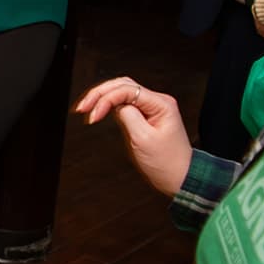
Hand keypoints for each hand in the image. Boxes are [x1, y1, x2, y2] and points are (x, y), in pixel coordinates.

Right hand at [77, 77, 191, 197]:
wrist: (180, 177)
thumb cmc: (166, 163)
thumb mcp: (143, 139)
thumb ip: (127, 116)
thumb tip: (114, 105)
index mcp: (161, 104)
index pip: (127, 90)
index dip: (106, 100)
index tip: (92, 116)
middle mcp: (158, 101)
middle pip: (123, 85)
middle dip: (100, 93)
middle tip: (82, 107)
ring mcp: (152, 107)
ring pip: (122, 91)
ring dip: (103, 97)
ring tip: (85, 108)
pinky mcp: (146, 115)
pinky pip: (124, 102)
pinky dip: (109, 104)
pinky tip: (98, 110)